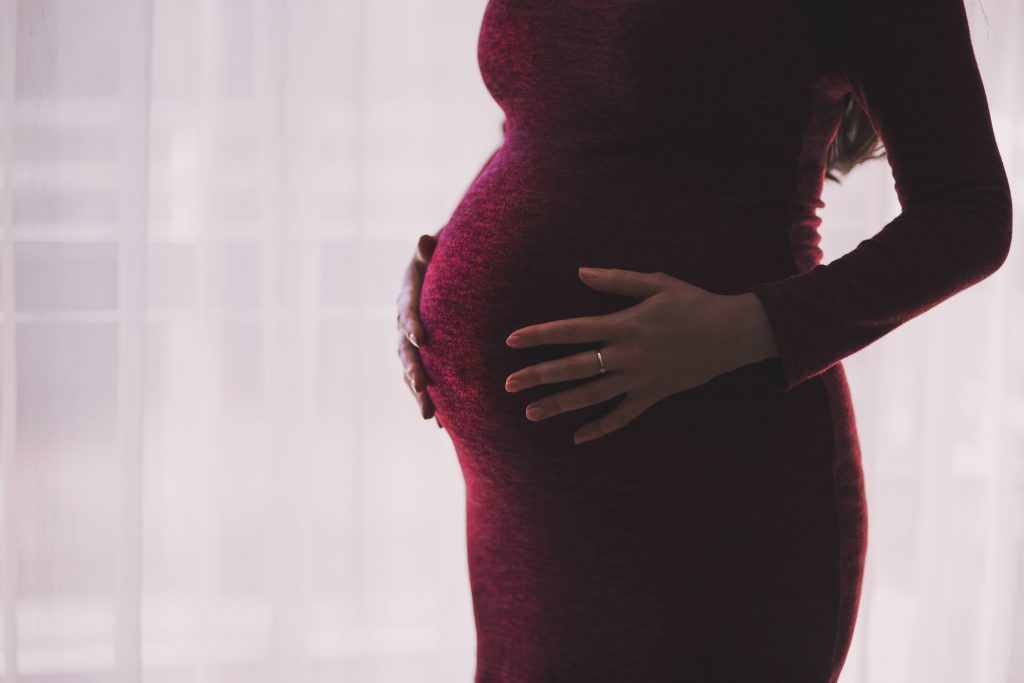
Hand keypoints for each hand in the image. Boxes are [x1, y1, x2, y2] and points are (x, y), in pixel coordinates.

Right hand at [396, 232, 443, 428]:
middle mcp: (404, 325)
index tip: (420, 337)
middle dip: (413, 370)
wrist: (442, 275)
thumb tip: (425, 238)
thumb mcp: (435, 252)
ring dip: (419, 394)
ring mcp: (411, 345)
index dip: (411, 324)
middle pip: (405, 350)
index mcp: (407, 298)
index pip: (406, 311)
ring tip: (430, 415)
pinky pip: (424, 383)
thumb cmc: (442, 260)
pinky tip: (442, 425)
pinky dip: (432, 401)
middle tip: (422, 387)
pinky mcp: (423, 359)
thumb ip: (430, 250)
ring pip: (411, 372)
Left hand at [504, 267, 777, 444]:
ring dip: (559, 405)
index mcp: (624, 325)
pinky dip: (601, 428)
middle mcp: (627, 355)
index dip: (539, 335)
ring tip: (531, 413)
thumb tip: (580, 272)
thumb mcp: (656, 282)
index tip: (512, 341)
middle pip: (573, 368)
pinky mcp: (654, 396)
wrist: (733, 333)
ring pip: (592, 396)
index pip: (571, 330)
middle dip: (538, 375)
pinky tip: (578, 438)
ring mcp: (640, 379)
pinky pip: (623, 416)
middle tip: (508, 384)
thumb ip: (616, 280)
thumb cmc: (693, 302)